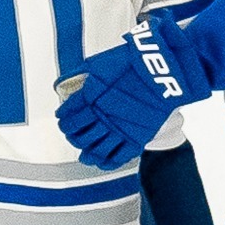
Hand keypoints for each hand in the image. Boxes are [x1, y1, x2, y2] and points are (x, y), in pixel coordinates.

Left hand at [56, 10, 211, 168]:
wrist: (161, 70)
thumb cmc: (133, 62)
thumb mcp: (101, 63)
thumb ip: (84, 73)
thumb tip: (70, 78)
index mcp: (90, 96)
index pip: (69, 114)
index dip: (63, 118)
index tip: (63, 119)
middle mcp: (101, 115)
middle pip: (78, 134)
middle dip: (72, 136)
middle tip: (72, 135)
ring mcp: (119, 128)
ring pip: (95, 149)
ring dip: (86, 152)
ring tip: (84, 153)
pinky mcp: (136, 137)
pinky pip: (117, 157)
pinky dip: (107, 162)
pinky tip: (102, 162)